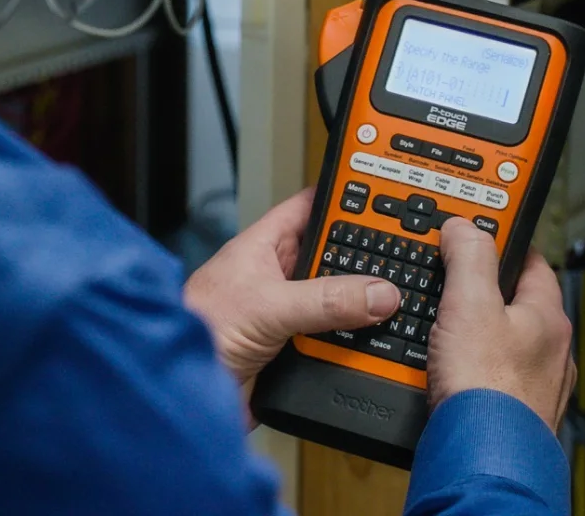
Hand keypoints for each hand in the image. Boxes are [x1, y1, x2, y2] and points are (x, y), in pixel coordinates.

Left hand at [183, 188, 400, 414]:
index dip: (343, 198)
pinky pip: (334, 339)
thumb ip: (326, 299)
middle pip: (332, 256)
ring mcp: (285, 314)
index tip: (383, 194)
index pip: (310, 208)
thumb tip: (378, 293)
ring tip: (399, 300)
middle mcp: (276, 277)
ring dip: (360, 305)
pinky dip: (354, 342)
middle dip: (363, 258)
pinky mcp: (291, 351)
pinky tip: (376, 342)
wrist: (179, 390)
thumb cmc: (196, 329)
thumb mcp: (269, 306)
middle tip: (405, 254)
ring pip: (337, 300)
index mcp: (264, 247)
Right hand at [427, 218, 576, 432]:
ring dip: (462, 331)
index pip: (528, 260)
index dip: (498, 240)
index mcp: (546, 317)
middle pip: (506, 301)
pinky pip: (478, 373)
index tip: (473, 229)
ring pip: (491, 340)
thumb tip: (464, 227)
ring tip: (431, 324)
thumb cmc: (488, 389)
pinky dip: (457, 366)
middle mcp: (545, 350)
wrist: (481, 457)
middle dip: (472, 288)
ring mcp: (527, 382)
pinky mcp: (503, 408)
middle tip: (441, 277)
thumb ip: (468, 257)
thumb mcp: (471, 304)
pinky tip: (436, 368)